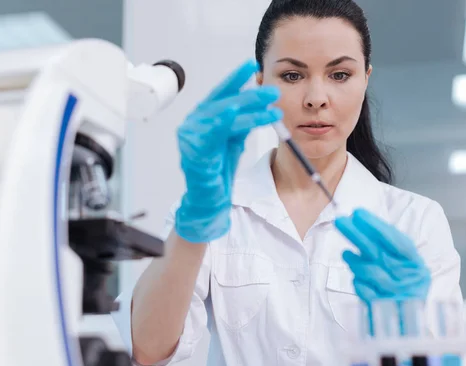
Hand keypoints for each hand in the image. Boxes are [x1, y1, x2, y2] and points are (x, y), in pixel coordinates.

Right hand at [175, 60, 281, 242]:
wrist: (209, 201)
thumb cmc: (218, 171)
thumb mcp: (233, 140)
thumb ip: (240, 121)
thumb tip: (257, 102)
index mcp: (202, 118)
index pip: (221, 93)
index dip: (236, 78)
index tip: (253, 65)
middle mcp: (194, 123)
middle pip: (225, 102)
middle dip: (251, 95)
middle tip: (273, 90)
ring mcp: (191, 136)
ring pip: (224, 115)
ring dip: (250, 109)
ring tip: (272, 105)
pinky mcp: (195, 151)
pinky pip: (212, 133)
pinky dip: (224, 121)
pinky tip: (235, 112)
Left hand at [334, 208, 430, 302]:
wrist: (407, 323)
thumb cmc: (401, 287)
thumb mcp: (400, 265)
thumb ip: (385, 247)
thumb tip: (360, 223)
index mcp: (415, 264)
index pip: (396, 241)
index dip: (377, 226)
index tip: (357, 212)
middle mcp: (408, 278)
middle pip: (379, 252)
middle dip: (357, 235)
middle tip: (340, 220)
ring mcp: (396, 295)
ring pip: (371, 272)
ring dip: (355, 261)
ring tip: (346, 254)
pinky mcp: (384, 311)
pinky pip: (366, 293)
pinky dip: (359, 284)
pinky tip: (357, 279)